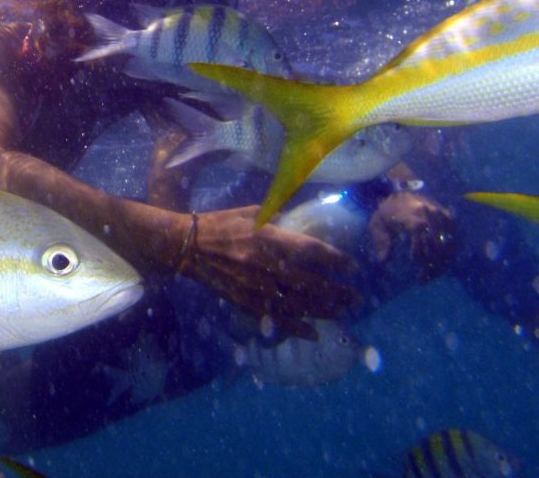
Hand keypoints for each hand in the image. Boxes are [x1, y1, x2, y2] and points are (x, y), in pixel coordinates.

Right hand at [179, 206, 357, 338]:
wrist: (189, 247)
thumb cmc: (223, 224)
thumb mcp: (254, 212)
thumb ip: (281, 219)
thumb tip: (304, 222)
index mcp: (271, 238)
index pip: (313, 252)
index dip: (337, 262)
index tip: (353, 268)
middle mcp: (268, 266)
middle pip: (313, 284)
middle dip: (339, 292)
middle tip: (356, 297)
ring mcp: (257, 287)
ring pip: (300, 305)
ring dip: (325, 311)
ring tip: (342, 312)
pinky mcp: (246, 302)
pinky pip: (277, 320)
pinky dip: (298, 329)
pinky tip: (314, 333)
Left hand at [368, 192, 456, 280]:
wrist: (405, 194)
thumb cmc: (389, 211)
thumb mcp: (377, 224)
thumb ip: (380, 241)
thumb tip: (383, 261)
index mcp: (411, 213)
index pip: (419, 231)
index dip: (419, 248)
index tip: (414, 262)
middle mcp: (430, 214)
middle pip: (436, 242)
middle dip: (431, 264)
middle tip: (421, 279)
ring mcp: (443, 217)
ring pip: (448, 245)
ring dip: (441, 265)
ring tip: (429, 277)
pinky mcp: (450, 221)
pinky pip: (454, 242)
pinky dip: (448, 258)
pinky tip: (438, 269)